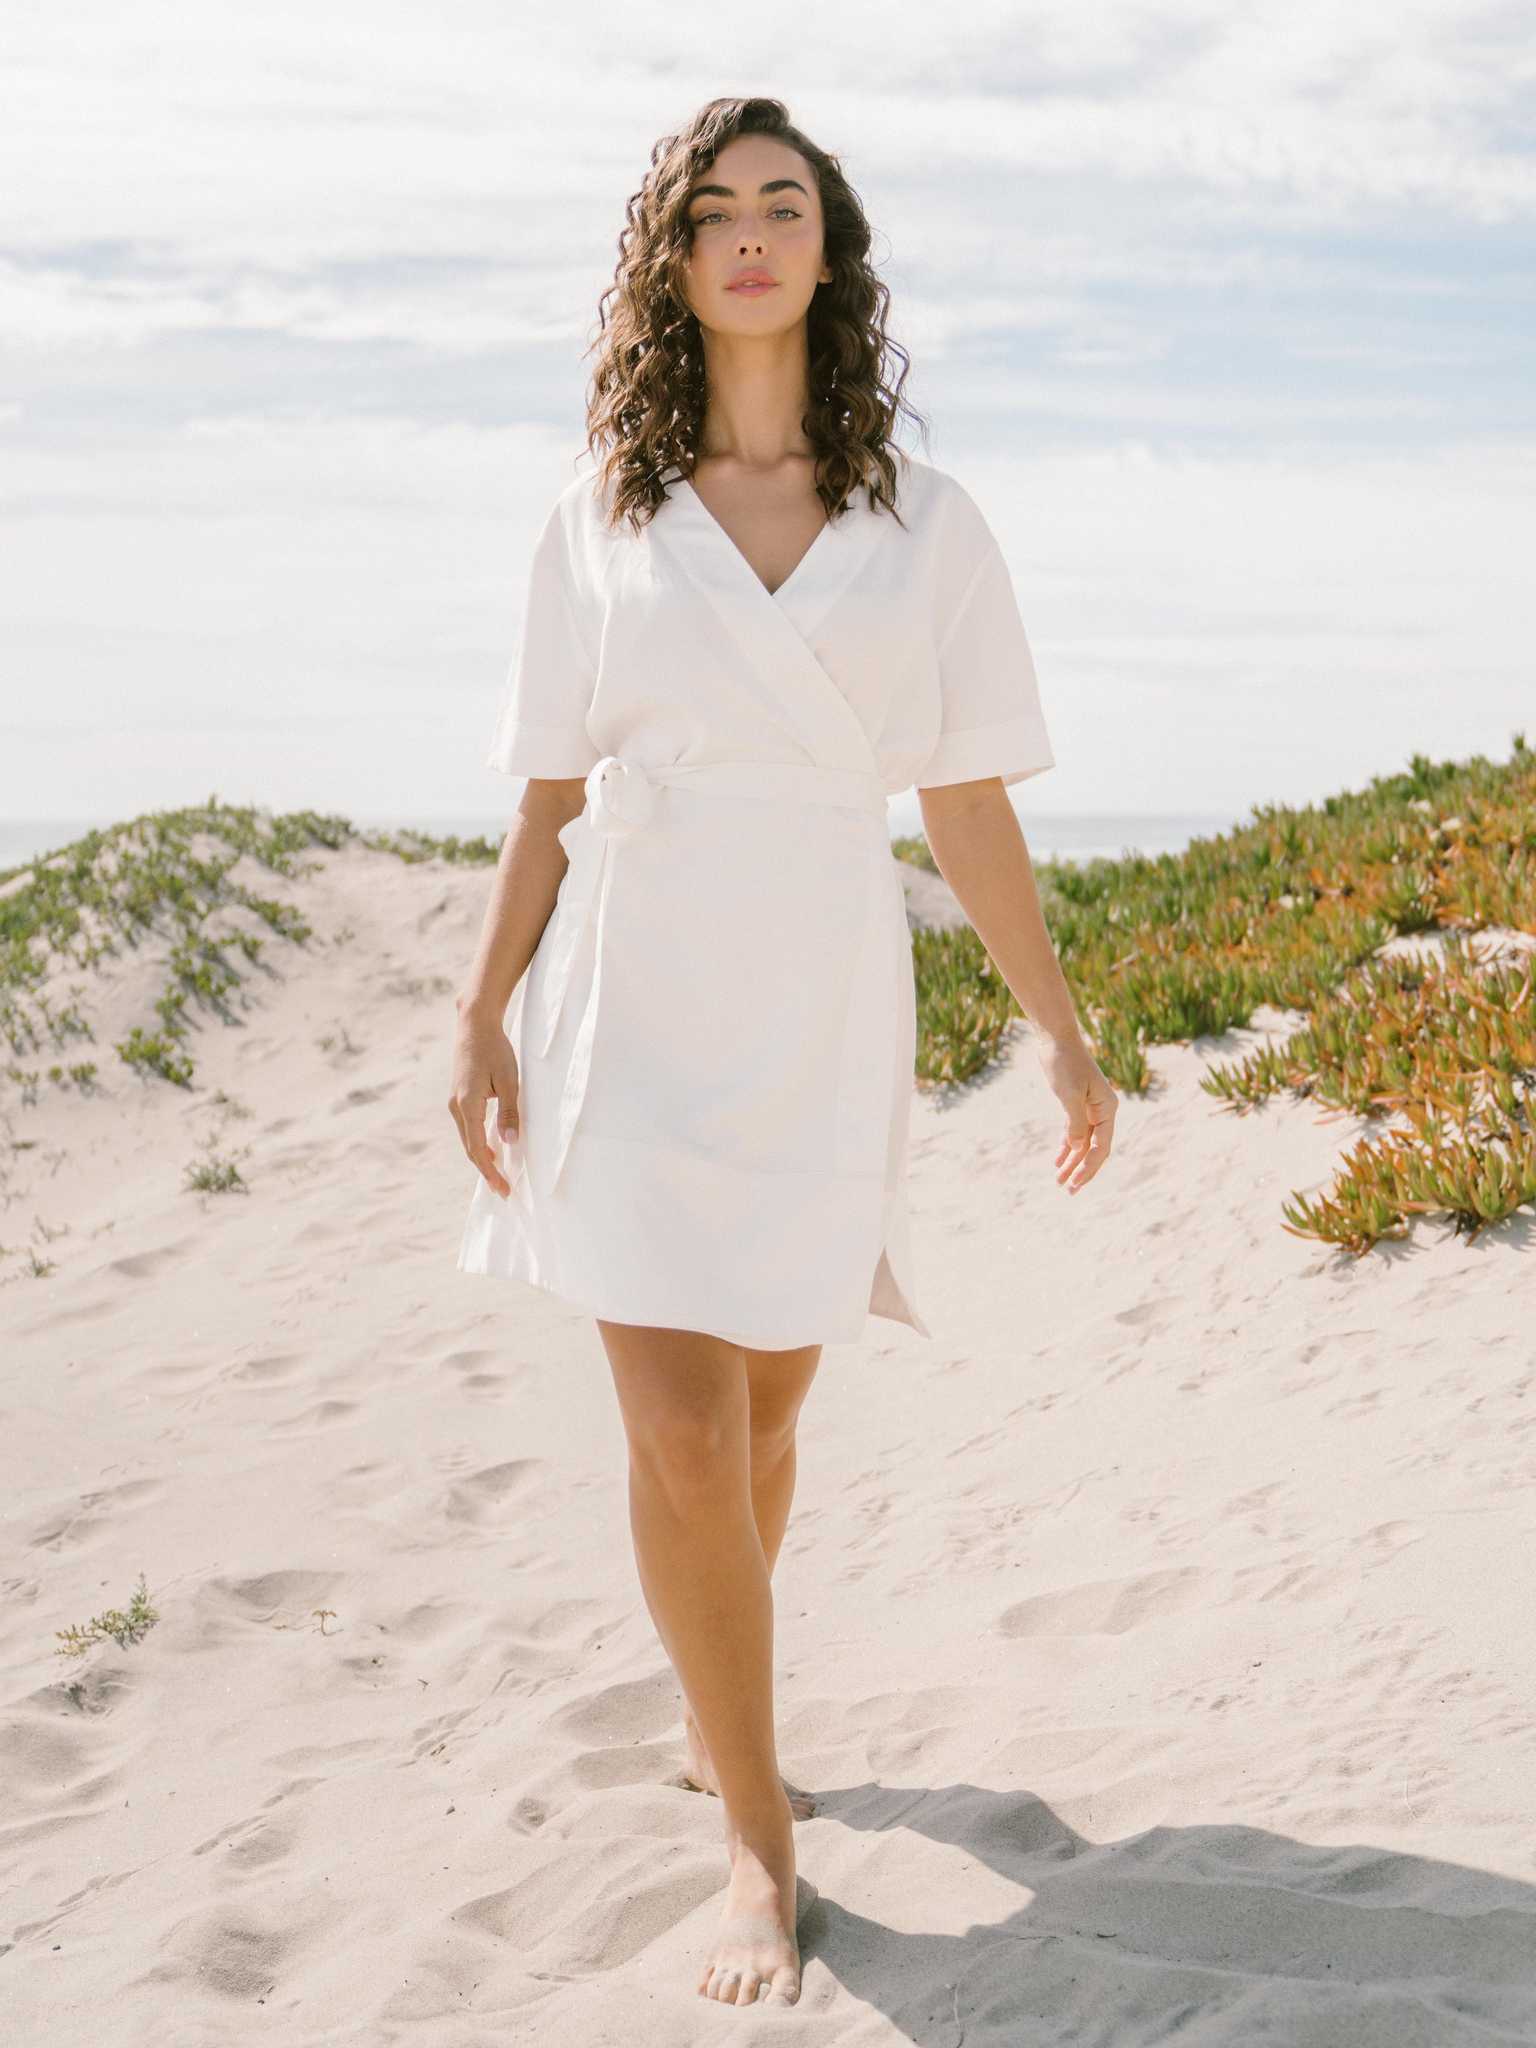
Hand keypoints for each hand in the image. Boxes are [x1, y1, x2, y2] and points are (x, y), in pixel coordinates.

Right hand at [449, 1011, 520, 1199]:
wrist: (474, 1025)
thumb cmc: (495, 1050)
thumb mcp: (509, 1080)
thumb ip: (509, 1112)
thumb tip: (510, 1142)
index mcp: (467, 1104)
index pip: (478, 1148)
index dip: (491, 1171)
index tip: (504, 1189)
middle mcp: (456, 1106)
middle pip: (470, 1148)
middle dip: (486, 1171)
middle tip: (503, 1190)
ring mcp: (454, 1102)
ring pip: (468, 1139)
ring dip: (482, 1158)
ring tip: (499, 1175)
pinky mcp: (458, 1098)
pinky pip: (468, 1128)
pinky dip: (478, 1143)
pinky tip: (492, 1150)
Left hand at [1038, 1032, 1117, 1194]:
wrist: (1056, 1039)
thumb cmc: (1065, 1063)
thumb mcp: (1070, 1095)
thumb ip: (1075, 1124)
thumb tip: (1078, 1150)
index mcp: (1107, 1109)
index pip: (1101, 1147)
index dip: (1088, 1168)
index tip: (1074, 1183)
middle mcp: (1103, 1111)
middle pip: (1094, 1149)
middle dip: (1081, 1170)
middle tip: (1068, 1190)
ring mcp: (1090, 1108)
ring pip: (1083, 1143)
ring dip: (1072, 1162)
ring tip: (1059, 1181)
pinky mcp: (1076, 1105)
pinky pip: (1074, 1132)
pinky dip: (1066, 1147)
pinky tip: (1058, 1162)